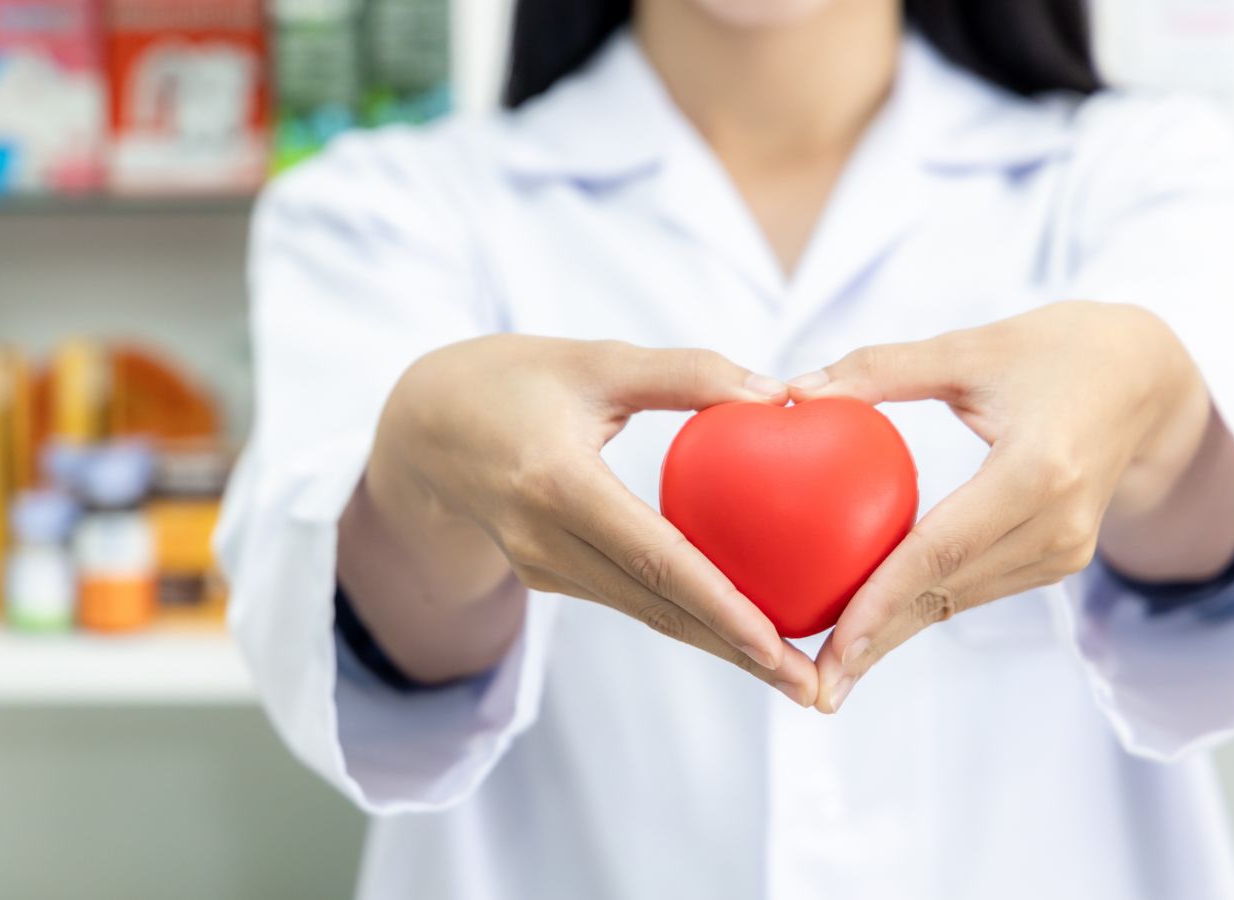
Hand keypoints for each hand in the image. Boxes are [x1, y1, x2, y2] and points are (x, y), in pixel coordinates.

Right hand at [362, 335, 821, 705]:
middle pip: (656, 608)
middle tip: (811, 687)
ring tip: (791, 673)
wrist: (422, 430)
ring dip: (718, 645)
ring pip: (645, 614)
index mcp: (555, 484)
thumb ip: (684, 373)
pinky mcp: (545, 576)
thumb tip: (775, 390)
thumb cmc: (514, 380)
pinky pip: (627, 599)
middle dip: (738, 653)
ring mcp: (540, 567)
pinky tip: (741, 624)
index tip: (781, 643)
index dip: (721, 606)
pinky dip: (685, 615)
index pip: (654, 558)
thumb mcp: (595, 359)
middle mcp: (543, 540)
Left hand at [788, 301, 1233, 712]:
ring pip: (960, 601)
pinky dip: (923, 606)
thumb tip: (793, 390)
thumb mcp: (968, 347)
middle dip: (877, 643)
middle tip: (814, 690)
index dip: (883, 600)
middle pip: (948, 593)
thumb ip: (880, 367)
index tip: (833, 644)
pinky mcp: (1061, 558)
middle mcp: (1058, 523)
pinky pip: (977, 589)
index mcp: (1038, 470)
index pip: (942, 550)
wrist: (1147, 378)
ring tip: (831, 672)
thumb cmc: (1053, 350)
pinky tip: (873, 627)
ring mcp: (1065, 549)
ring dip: (895, 635)